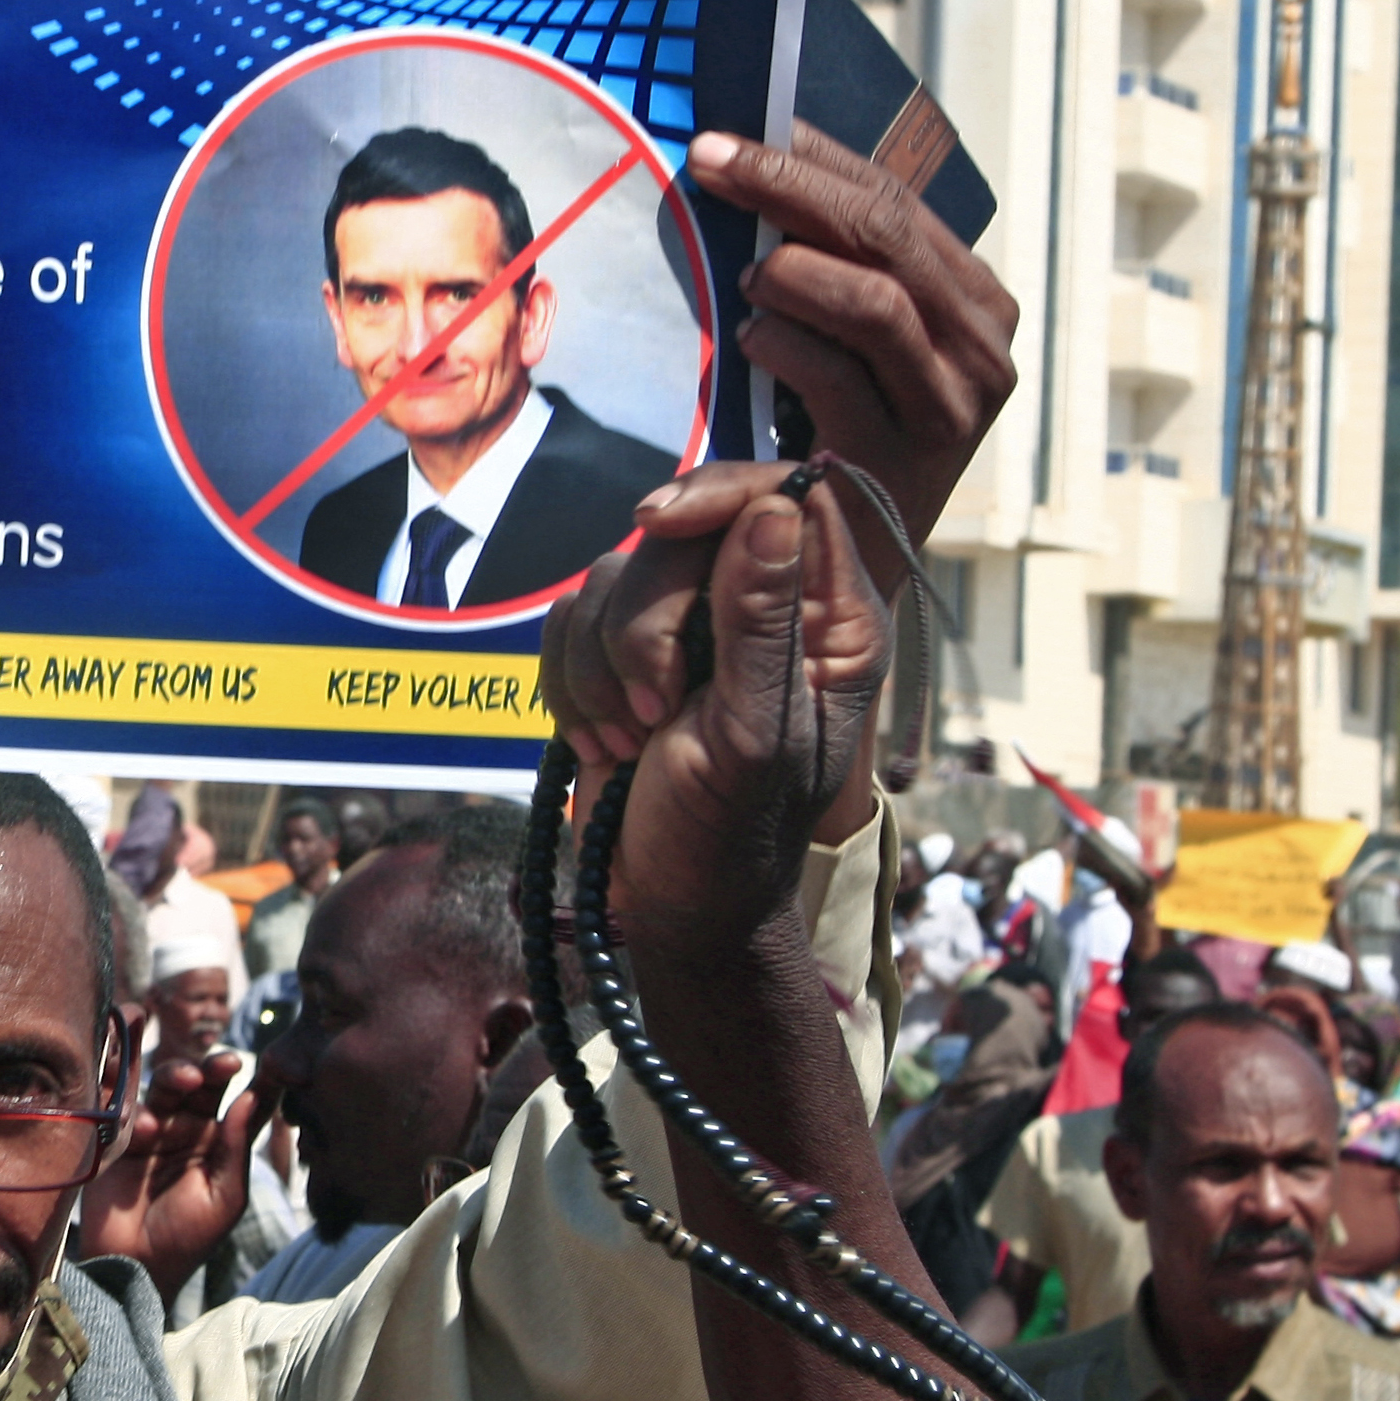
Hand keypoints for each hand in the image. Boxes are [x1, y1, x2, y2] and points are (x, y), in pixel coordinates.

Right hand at [76, 1045, 272, 1303]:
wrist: (135, 1265)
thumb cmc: (188, 1237)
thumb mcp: (225, 1196)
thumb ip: (235, 1147)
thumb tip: (250, 1097)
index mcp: (222, 1144)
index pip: (245, 1105)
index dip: (261, 1082)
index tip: (277, 1065)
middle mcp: (191, 1131)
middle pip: (204, 1086)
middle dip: (214, 1070)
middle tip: (226, 1063)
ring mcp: (156, 1131)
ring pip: (167, 1088)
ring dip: (177, 1077)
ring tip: (187, 1080)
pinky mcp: (122, 1138)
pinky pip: (130, 1111)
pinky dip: (140, 1113)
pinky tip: (147, 1129)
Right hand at [541, 464, 888, 931]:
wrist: (672, 903)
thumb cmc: (733, 833)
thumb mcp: (754, 733)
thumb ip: (763, 620)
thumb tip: (776, 508)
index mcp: (830, 619)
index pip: (789, 497)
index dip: (719, 497)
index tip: (657, 526)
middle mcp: (763, 607)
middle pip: (684, 533)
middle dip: (647, 622)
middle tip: (659, 706)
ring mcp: (688, 628)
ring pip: (614, 573)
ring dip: (602, 666)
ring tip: (633, 737)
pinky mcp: (621, 654)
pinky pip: (569, 614)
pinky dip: (569, 679)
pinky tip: (601, 737)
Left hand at [687, 126, 1017, 563]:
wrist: (841, 569)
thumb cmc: (830, 436)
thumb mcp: (841, 343)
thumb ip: (824, 265)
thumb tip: (758, 154)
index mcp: (971, 300)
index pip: (897, 201)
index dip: (818, 158)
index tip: (743, 127)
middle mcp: (980, 346)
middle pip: (887, 234)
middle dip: (792, 188)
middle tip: (711, 160)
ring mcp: (952, 403)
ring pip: (876, 301)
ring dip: (795, 275)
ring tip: (742, 276)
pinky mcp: (906, 456)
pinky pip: (841, 377)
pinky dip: (785, 348)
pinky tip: (746, 336)